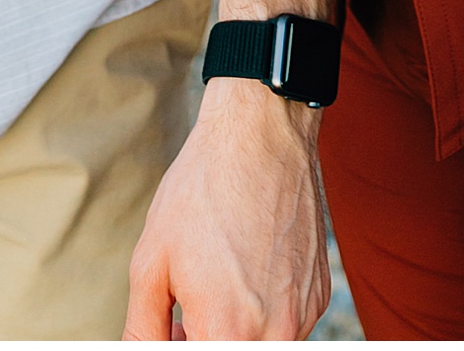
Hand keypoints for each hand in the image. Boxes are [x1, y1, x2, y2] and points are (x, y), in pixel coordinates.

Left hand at [124, 80, 327, 339]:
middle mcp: (275, 332)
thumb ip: (143, 328)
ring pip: (261, 345)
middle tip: (185, 314)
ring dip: (234, 331)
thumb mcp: (151, 261)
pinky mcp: (320, 293)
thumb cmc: (203, 190)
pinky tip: (247, 269)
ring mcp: (304, 313)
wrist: (262, 132)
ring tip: (215, 285)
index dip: (180, 343)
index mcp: (227, 331)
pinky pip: (287, 324)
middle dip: (204, 339)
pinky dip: (263, 312)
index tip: (174, 325)